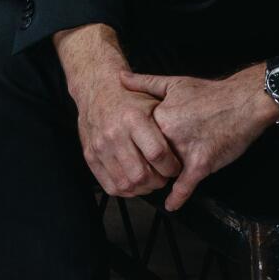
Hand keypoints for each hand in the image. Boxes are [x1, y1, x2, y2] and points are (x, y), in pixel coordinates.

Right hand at [55, 26, 180, 200]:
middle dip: (159, 181)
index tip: (176, 166)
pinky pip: (110, 185)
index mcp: (133, 118)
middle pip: (141, 174)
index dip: (171, 166)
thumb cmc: (128, 97)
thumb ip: (169, 121)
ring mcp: (100, 147)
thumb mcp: (152, 98)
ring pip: (126, 183)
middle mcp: (115, 133)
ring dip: (143, 188)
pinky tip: (135, 181)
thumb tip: (188, 143)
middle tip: (164, 176)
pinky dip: (126, 190)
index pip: (157, 154)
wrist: (96, 89)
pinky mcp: (90, 156)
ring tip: (151, 180)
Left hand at [121, 68, 277, 211]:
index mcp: (159, 116)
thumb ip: (146, 83)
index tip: (134, 151)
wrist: (245, 101)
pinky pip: (184, 186)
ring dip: (161, 179)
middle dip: (147, 165)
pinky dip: (177, 198)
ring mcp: (185, 151)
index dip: (136, 146)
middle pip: (148, 158)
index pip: (137, 138)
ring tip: (156, 185)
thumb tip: (122, 78)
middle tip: (145, 170)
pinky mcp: (201, 164)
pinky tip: (171, 205)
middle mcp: (169, 134)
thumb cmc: (212, 93)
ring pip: (164, 173)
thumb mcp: (175, 83)